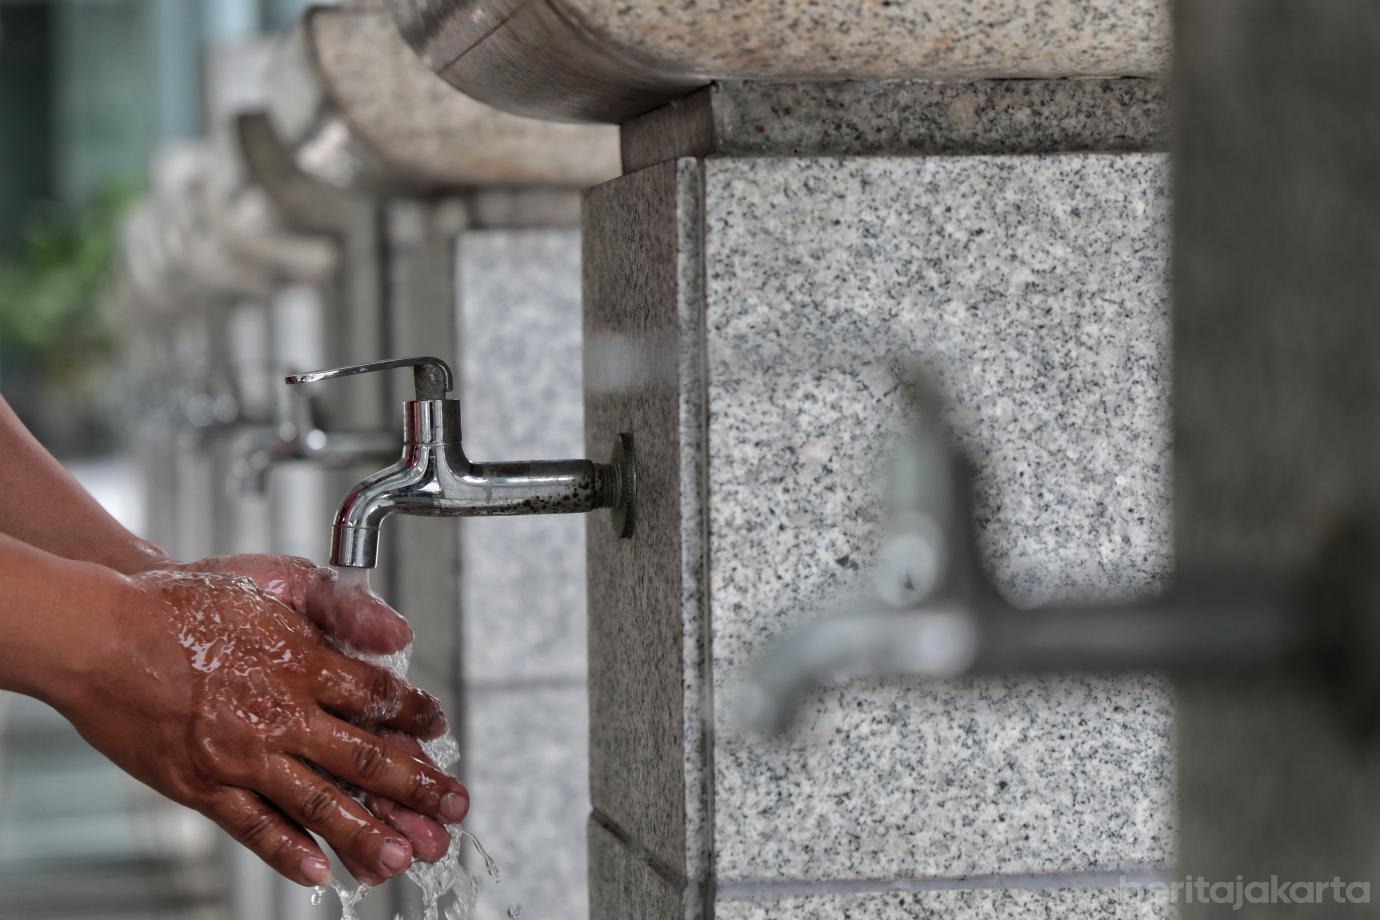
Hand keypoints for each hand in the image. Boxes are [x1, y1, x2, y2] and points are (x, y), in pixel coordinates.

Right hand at [166, 554, 452, 877]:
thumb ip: (342, 604)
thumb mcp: (274, 577)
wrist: (104, 633)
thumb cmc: (185, 602)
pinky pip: (253, 827)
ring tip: (404, 856)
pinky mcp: (202, 785)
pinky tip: (319, 872)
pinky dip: (287, 852)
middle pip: (364, 758)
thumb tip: (398, 633)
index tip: (437, 729)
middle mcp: (280, 713)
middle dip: (416, 787)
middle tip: (451, 807)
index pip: (378, 697)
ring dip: (367, 833)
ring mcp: (241, 756)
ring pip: (319, 802)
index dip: (415, 716)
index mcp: (302, 661)